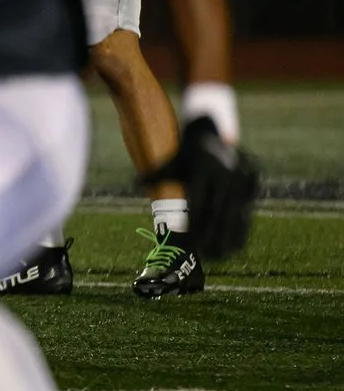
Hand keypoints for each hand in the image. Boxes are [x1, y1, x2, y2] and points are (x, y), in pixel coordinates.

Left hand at [142, 117, 259, 261]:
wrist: (216, 133)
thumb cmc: (187, 153)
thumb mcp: (173, 160)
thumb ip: (158, 173)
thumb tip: (137, 183)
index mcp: (204, 169)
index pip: (199, 203)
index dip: (195, 224)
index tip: (190, 243)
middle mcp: (225, 175)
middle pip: (218, 212)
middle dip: (211, 236)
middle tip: (204, 256)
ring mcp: (241, 181)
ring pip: (236, 214)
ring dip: (228, 238)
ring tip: (219, 257)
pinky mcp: (252, 185)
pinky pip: (247, 211)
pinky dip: (241, 231)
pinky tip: (234, 248)